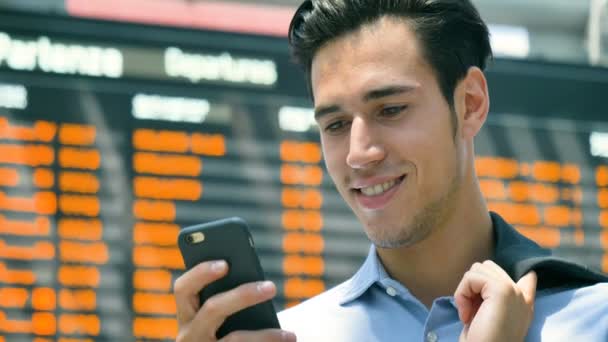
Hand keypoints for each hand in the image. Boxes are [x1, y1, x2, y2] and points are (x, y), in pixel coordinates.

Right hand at [173, 260, 296, 341]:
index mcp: (186, 314)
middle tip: (271, 287)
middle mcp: (188, 335)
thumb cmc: (227, 332)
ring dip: (265, 335)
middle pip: (213, 308)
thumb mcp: (222, 317)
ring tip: (290, 334)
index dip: (201, 272)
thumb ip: (230, 299)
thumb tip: (261, 286)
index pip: (184, 288)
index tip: (225, 263)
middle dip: (243, 295)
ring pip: (235, 339)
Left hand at [455, 261, 536, 341]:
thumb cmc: (481, 341)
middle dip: (472, 285)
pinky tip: (466, 315)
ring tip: (470, 314)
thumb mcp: (487, 318)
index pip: (529, 281)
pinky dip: (461, 294)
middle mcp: (522, 297)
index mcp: (523, 305)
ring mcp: (514, 291)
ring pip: (477, 269)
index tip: (529, 278)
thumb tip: (505, 283)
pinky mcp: (502, 290)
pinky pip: (471, 277)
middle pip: (488, 267)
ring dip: (465, 290)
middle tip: (472, 312)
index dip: (522, 278)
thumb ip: (493, 300)